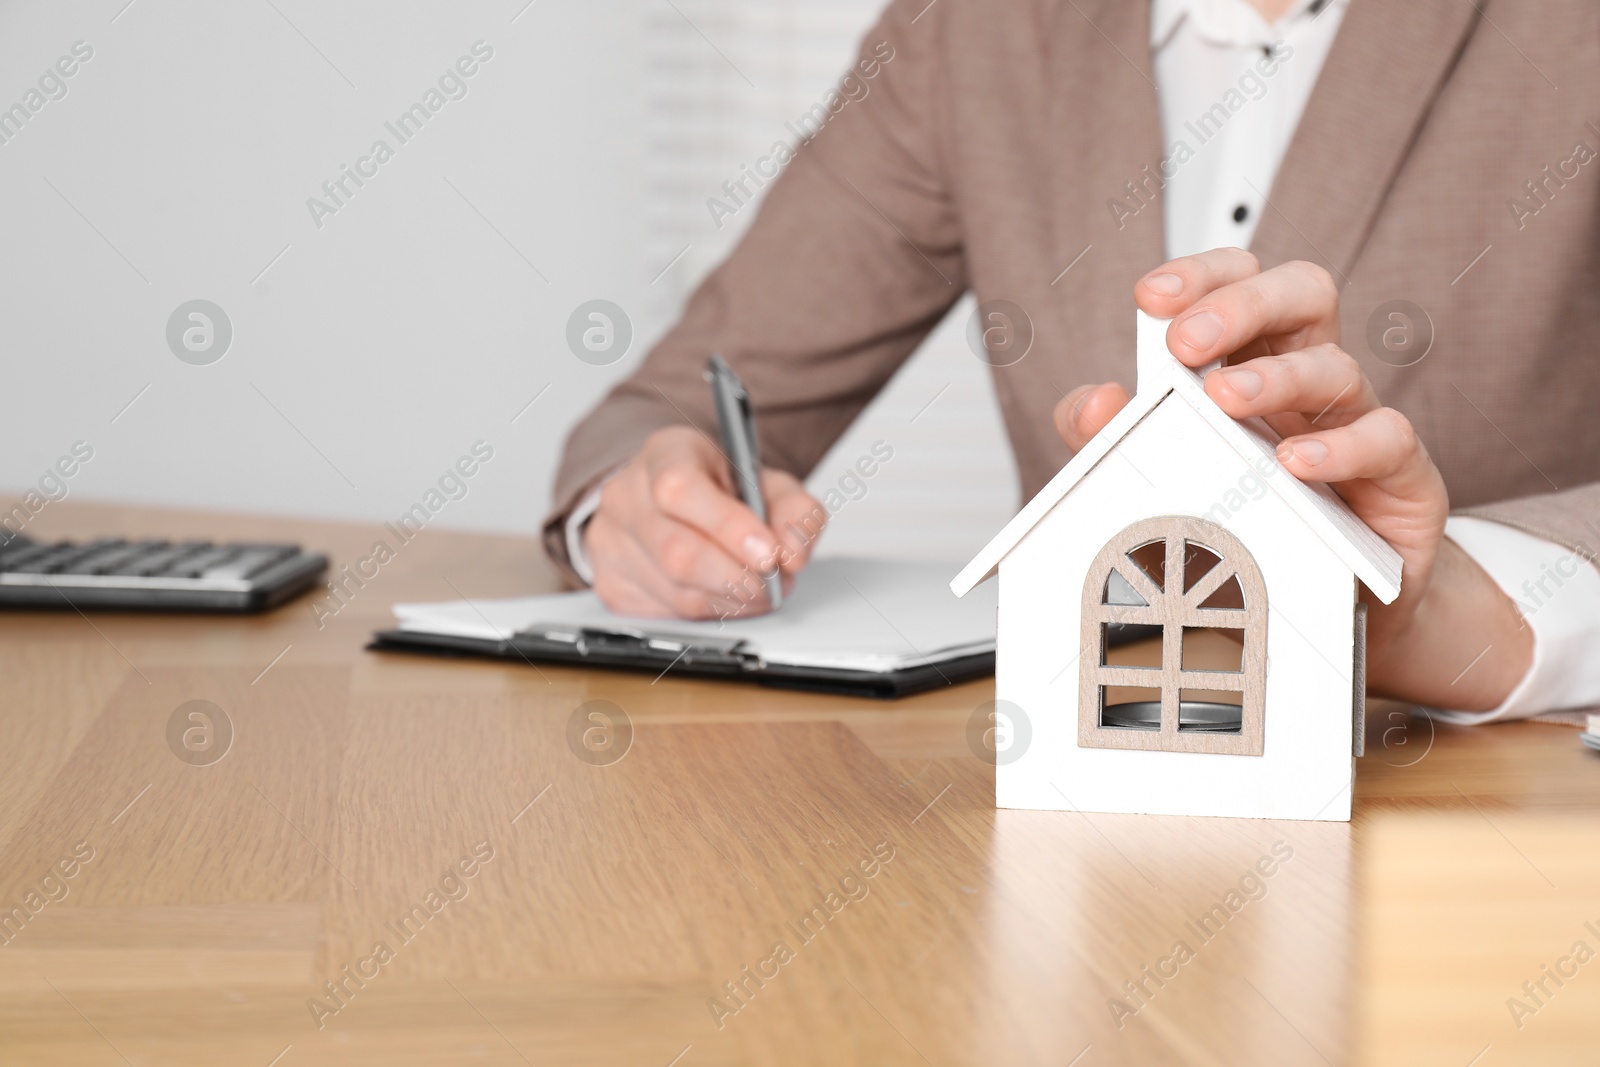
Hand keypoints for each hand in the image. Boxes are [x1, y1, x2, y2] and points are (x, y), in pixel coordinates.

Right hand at [584, 425, 824, 618]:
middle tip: (773, 582)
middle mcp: (626, 496)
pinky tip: (724, 595)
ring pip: (676, 592)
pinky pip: (666, 614)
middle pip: (678, 552)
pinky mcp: (611, 584)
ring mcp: (611, 542)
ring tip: (758, 589)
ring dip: (731, 600)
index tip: (769, 554)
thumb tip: (793, 554)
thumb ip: (795, 510)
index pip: (681, 489)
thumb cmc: (717, 489)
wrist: (667, 500)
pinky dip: (709, 612)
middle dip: (739, 578)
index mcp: (664, 454)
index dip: (729, 527)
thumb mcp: (766, 483)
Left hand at [1051, 248, 1531, 709]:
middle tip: (1185, 342)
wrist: (1327, 609)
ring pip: (1335, 368)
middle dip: (1241, 305)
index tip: (1152, 297)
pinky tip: (1295, 461)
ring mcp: (1358, 423)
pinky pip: (1386, 442)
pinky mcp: (1400, 478)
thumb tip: (1095, 402)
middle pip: (1302, 296)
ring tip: (1223, 398)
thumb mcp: (1166, 477)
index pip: (1242, 284)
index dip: (1202, 276)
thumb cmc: (1249, 522)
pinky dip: (1341, 447)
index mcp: (1256, 360)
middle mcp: (1310, 380)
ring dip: (1276, 377)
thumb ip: (1111, 437)